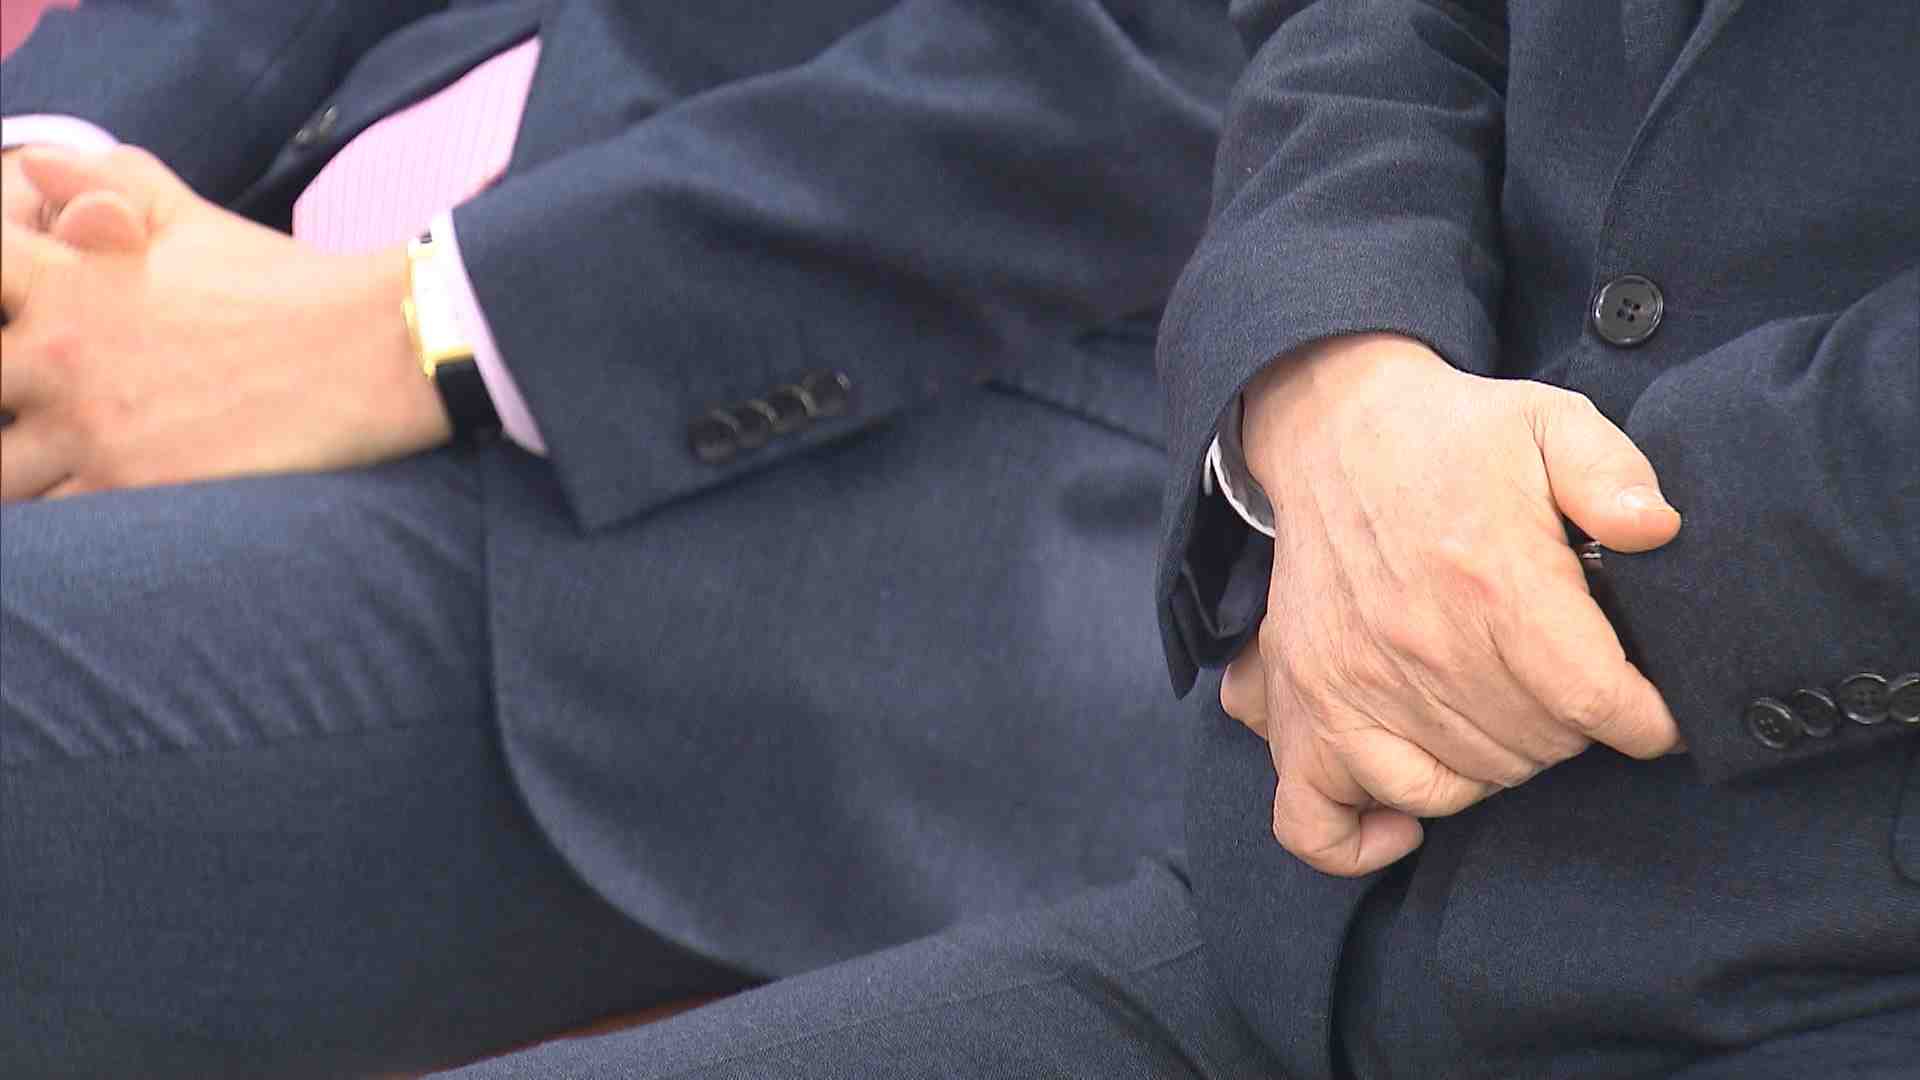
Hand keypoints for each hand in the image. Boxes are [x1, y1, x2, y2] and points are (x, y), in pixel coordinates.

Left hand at [0, 146, 448, 500]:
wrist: (366, 352)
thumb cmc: (283, 284)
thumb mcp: (192, 217)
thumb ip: (106, 180)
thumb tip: (33, 162)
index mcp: (66, 281)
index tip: (18, 319)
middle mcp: (61, 354)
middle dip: (1, 394)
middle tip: (31, 406)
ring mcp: (92, 428)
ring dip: (18, 464)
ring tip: (49, 458)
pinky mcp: (133, 488)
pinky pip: (52, 522)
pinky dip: (58, 510)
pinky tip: (86, 497)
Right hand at [1220, 333, 1680, 876]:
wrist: (1333, 430)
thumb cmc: (1453, 438)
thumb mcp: (1551, 421)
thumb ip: (1613, 473)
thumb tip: (1657, 530)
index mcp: (1491, 579)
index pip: (1592, 701)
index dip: (1646, 721)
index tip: (1655, 712)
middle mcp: (1418, 645)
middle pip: (1532, 751)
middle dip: (1575, 733)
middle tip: (1574, 689)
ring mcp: (1349, 684)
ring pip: (1453, 788)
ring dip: (1499, 766)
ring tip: (1511, 716)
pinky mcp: (1303, 704)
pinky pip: (1318, 819)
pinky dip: (1364, 838)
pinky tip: (1406, 820)